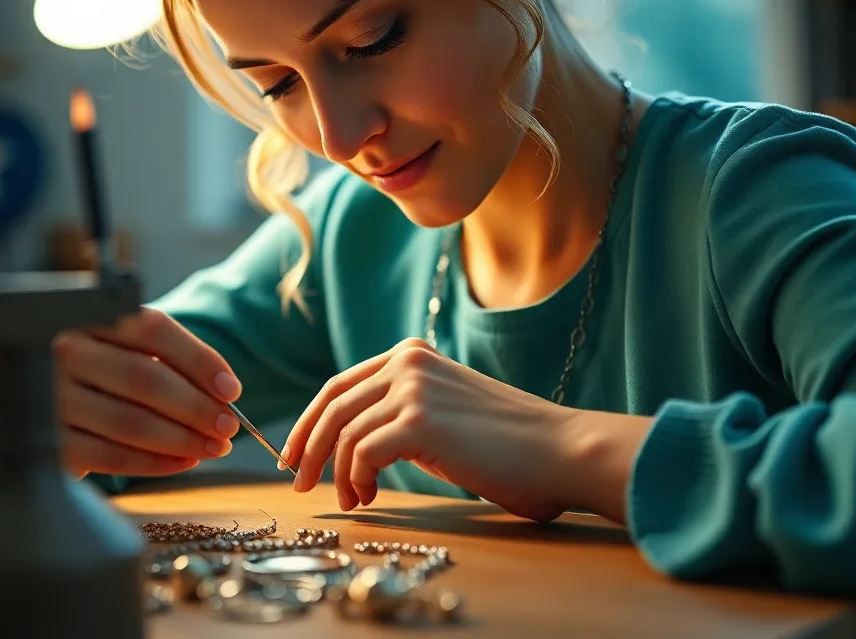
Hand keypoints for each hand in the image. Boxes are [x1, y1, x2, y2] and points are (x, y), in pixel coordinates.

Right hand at [0, 309, 242, 479]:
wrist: (3, 414)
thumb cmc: (79, 379)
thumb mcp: (111, 351)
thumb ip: (160, 359)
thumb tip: (224, 393)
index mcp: (86, 317)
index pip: (153, 329)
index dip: (200, 359)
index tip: (232, 390)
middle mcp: (62, 350)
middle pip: (147, 378)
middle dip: (198, 407)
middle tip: (228, 427)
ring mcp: (49, 397)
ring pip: (133, 421)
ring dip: (184, 439)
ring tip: (213, 448)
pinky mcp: (45, 444)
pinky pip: (114, 456)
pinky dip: (156, 463)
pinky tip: (182, 462)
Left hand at [281, 338, 582, 521]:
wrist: (561, 450)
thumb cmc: (511, 446)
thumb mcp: (445, 415)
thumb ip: (402, 417)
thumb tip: (352, 449)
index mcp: (412, 354)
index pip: (339, 386)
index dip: (309, 422)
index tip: (294, 455)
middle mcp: (407, 362)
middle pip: (331, 406)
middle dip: (307, 448)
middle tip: (299, 483)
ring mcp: (412, 388)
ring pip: (343, 434)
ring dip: (337, 474)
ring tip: (350, 500)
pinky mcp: (419, 421)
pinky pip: (361, 453)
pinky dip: (356, 479)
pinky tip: (368, 496)